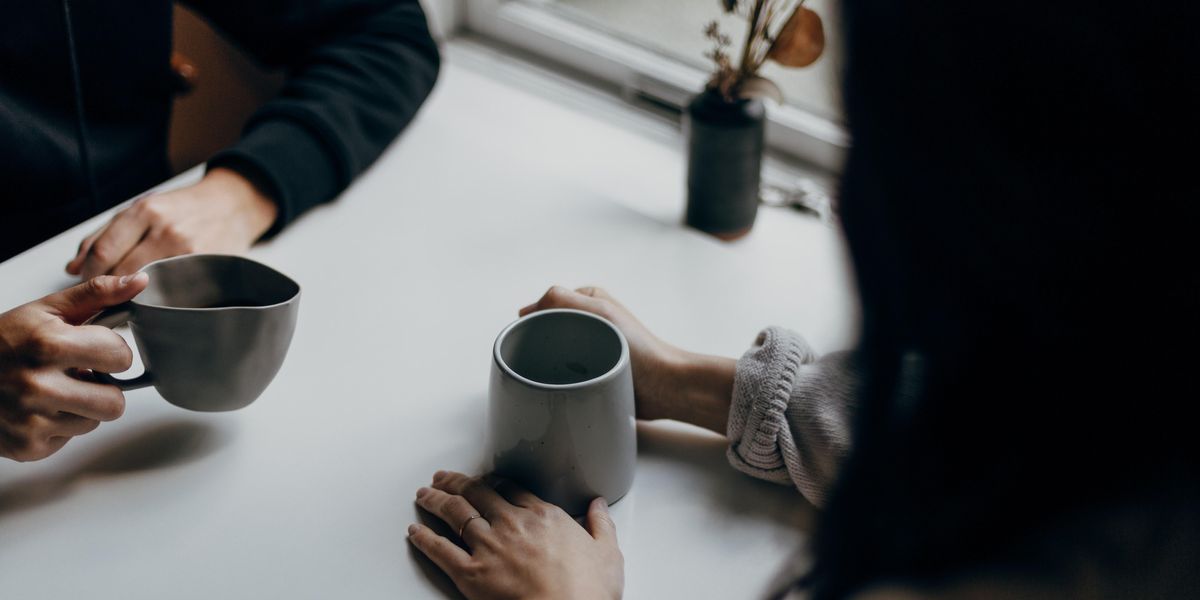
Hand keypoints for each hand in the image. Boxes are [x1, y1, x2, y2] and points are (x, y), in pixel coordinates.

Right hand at [0, 274, 147, 460]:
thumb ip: (97, 294)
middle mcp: (36, 385)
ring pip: (95, 422)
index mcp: (47, 344)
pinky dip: (60, 425)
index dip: (112, 352)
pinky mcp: (26, 447)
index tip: (94, 348)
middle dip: (104, 387)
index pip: (121, 357)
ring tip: (56, 390)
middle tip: (80, 375)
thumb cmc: (3, 341)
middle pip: (115, 402)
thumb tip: (139, 282)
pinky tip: (39, 408)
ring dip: (83, 407)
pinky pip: (70, 439)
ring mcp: (29, 420)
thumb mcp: (46, 310)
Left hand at [66, 168, 277, 279]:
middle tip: (108, 297)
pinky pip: (173, 292)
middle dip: (109, 290)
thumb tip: (72, 268)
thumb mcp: (142, 209)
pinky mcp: (206, 267)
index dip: (90, 275)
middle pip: (122, 273)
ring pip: (146, 287)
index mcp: (145, 211)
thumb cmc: (184, 209)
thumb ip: (104, 235)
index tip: (89, 284)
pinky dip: (160, 300)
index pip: (103, 252)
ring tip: (132, 299)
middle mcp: (166, 230)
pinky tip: (158, 298)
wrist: (233, 205)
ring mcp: (189, 251)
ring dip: (133, 298)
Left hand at [408, 471, 622, 599]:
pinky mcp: (471, 574)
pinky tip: (414, 531)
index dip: (492, 481)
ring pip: (455, 514)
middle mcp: (512, 524)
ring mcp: (489, 547)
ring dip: (435, 501)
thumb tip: (599, 506)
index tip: (484, 479)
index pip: (510, 488)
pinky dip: (424, 538)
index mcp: (543, 516)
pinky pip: (440, 550)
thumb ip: (601, 525)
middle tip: (443, 477)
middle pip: (477, 493)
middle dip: (456, 482)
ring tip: (424, 494)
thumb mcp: (608, 553)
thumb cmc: (588, 591)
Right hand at [520, 286, 735, 433]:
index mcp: (589, 301)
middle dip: (538, 344)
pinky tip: (556, 388)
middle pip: (547, 330)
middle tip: (535, 361)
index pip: (546, 305)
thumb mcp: (600, 312)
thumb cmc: (639, 348)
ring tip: (548, 376)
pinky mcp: (593, 372)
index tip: (527, 339)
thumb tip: (527, 310)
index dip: (533, 321)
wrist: (664, 387)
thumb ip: (563, 299)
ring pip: (553, 353)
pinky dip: (558, 379)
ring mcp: (591, 348)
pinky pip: (565, 374)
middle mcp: (589, 322)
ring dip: (548, 364)